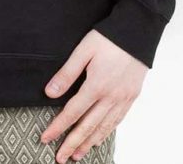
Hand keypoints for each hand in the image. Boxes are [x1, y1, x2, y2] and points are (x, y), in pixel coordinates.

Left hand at [40, 29, 147, 162]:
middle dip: (72, 143)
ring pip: (104, 127)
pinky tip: (99, 138)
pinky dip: (106, 133)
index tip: (45, 138)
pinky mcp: (131, 96)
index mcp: (96, 85)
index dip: (58, 127)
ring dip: (89, 143)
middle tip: (60, 158)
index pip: (73, 112)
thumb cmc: (108, 38)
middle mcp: (111, 96)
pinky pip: (117, 121)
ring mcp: (123, 98)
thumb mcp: (83, 50)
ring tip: (77, 155)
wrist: (138, 32)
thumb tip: (49, 93)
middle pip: (88, 126)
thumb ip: (67, 73)